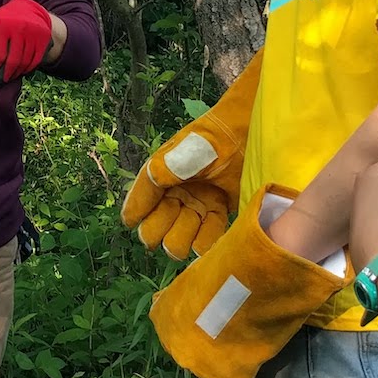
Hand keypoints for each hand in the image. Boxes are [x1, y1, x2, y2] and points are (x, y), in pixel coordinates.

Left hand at [0, 0, 52, 81]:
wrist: (27, 8)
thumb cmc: (4, 20)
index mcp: (2, 25)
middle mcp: (19, 28)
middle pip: (14, 60)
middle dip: (8, 74)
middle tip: (4, 80)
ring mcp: (33, 33)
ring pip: (26, 62)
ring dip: (18, 72)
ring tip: (12, 75)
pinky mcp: (43, 37)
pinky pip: (36, 60)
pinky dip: (29, 68)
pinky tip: (23, 70)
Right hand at [121, 52, 263, 258]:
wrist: (245, 134)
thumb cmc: (206, 140)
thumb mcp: (175, 154)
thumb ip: (155, 179)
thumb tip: (132, 216)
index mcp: (157, 181)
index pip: (137, 210)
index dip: (140, 216)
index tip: (145, 215)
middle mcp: (173, 198)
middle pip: (154, 231)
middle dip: (162, 229)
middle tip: (179, 211)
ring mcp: (196, 208)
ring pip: (177, 241)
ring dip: (184, 237)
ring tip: (197, 217)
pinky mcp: (217, 214)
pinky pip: (205, 240)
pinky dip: (205, 242)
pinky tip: (208, 230)